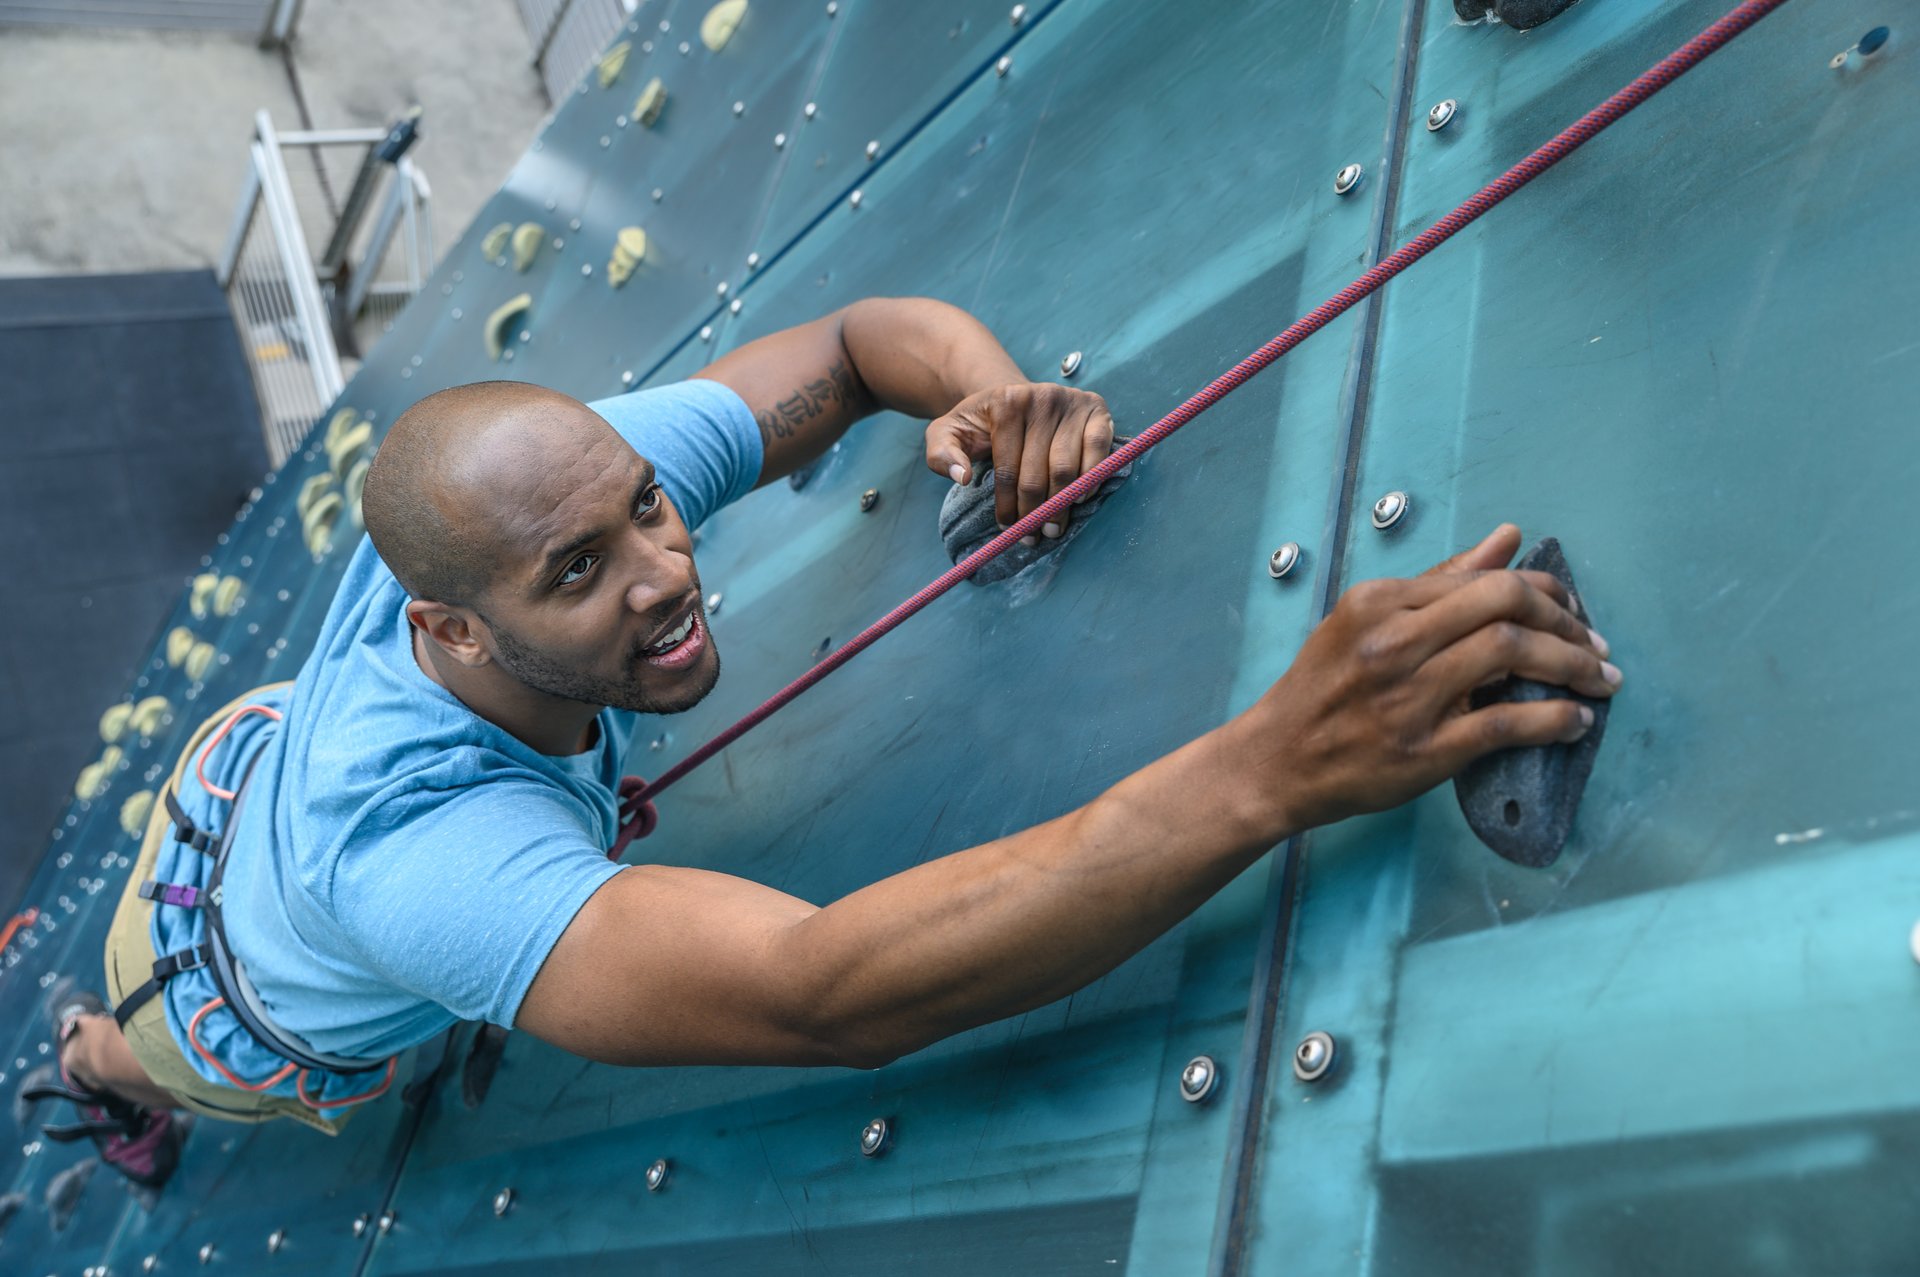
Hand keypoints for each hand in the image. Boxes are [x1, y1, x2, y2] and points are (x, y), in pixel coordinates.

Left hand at [923, 383, 1115, 538]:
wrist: (1013, 397)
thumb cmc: (981, 422)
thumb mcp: (947, 432)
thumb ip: (941, 454)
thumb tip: (963, 477)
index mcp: (1006, 402)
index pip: (1007, 467)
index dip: (1007, 505)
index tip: (1007, 528)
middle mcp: (1042, 396)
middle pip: (1039, 472)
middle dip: (1034, 512)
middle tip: (1032, 536)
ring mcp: (1071, 401)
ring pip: (1067, 467)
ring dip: (1061, 505)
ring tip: (1053, 527)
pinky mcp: (1095, 409)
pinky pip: (1099, 449)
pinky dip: (1092, 478)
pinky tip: (1079, 498)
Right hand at [1241, 525, 1621, 833]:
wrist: (1275, 761)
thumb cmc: (1322, 690)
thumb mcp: (1366, 620)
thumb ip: (1440, 582)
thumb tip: (1507, 538)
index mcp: (1380, 601)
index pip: (1484, 579)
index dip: (1543, 589)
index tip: (1570, 610)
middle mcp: (1394, 641)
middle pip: (1506, 605)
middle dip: (1568, 622)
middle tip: (1595, 645)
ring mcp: (1408, 696)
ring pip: (1513, 655)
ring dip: (1572, 665)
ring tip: (1599, 679)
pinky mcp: (1423, 749)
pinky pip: (1506, 724)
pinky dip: (1554, 719)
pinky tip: (1577, 720)